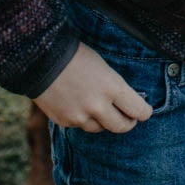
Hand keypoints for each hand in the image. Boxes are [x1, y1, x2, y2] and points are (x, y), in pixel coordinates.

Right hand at [34, 42, 153, 133]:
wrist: (40, 60)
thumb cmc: (75, 56)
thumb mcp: (103, 67)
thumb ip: (114, 87)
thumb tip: (124, 101)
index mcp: (112, 87)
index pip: (138, 110)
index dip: (144, 112)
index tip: (145, 111)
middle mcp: (98, 106)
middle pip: (122, 127)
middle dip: (128, 122)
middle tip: (129, 118)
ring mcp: (80, 117)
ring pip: (100, 128)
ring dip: (103, 121)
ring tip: (100, 108)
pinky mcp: (64, 122)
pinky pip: (80, 125)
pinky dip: (82, 118)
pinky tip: (77, 104)